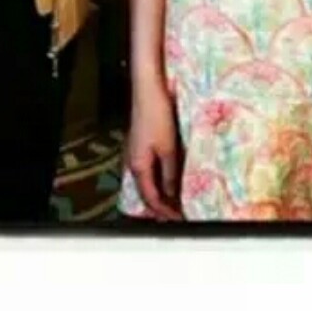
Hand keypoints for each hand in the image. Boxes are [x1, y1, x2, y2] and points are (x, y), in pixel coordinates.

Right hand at [127, 78, 182, 220]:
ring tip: (175, 200)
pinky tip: (168, 178)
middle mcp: (133, 161)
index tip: (178, 219)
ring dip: (160, 193)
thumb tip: (172, 193)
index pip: (151, 198)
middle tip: (177, 214)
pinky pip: (148, 169)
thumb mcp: (168, 149)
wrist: (148, 91)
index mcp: (138, 166)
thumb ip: (170, 174)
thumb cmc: (156, 116)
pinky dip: (158, 179)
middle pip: (146, 192)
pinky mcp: (140, 144)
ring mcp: (135, 153)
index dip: (164, 211)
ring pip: (147, 181)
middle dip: (161, 206)